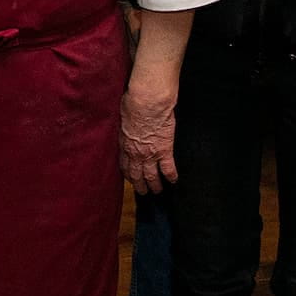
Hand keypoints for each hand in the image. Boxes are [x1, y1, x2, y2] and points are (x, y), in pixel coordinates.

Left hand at [119, 78, 177, 193]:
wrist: (148, 103)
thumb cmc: (133, 104)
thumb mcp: (122, 116)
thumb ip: (124, 125)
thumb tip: (125, 123)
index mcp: (124, 144)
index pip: (124, 164)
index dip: (127, 174)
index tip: (130, 178)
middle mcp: (136, 153)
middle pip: (136, 175)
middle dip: (140, 185)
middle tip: (143, 192)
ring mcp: (150, 154)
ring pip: (152, 176)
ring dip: (155, 186)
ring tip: (158, 191)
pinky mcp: (165, 151)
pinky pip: (168, 169)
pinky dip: (171, 176)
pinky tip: (173, 181)